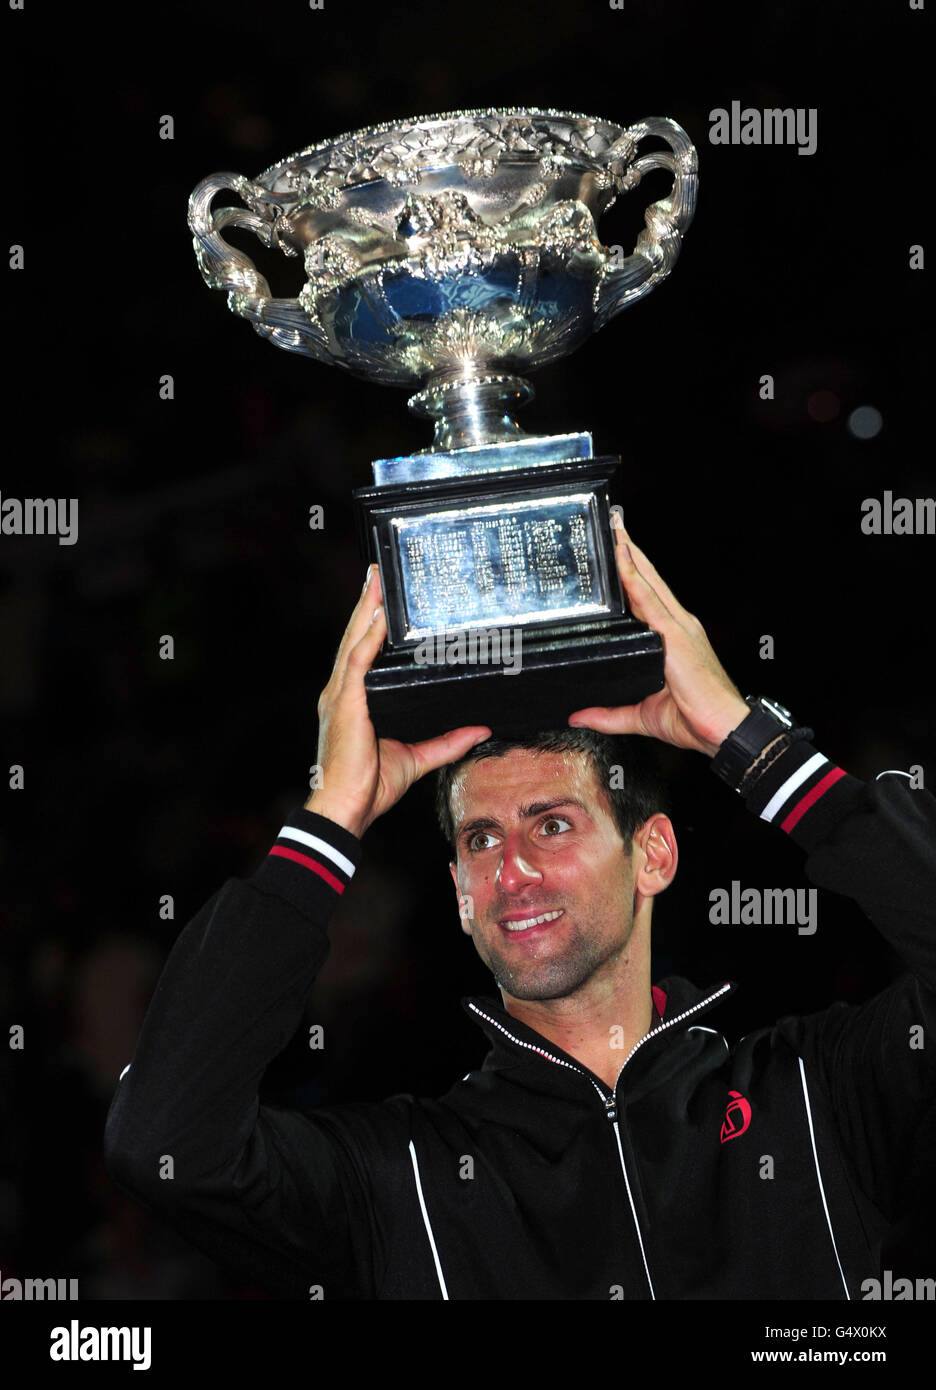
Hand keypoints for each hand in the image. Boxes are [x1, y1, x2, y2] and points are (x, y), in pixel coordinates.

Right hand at [305, 566, 490, 835]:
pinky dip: (367, 637)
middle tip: (378, 571)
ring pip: (354, 640)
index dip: (370, 622)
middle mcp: (343, 691)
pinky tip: (378, 617)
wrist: (346, 809)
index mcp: (355, 699)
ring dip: (365, 607)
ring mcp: (341, 695)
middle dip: (366, 602)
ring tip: (376, 579)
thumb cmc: (370, 786)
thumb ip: (448, 741)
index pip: (362, 651)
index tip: (382, 597)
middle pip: (355, 636)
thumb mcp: (417, 757)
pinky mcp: (345, 703)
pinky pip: (357, 662)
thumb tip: (480, 729)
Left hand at [568, 517, 748, 755]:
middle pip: (649, 580)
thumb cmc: (695, 720)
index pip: (648, 597)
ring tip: (613, 530)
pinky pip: (649, 600)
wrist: (723, 731)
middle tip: (613, 525)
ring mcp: (679, 628)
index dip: (634, 572)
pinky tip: (621, 559)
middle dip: (631, 551)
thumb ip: (607, 714)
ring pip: (649, 582)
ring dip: (630, 554)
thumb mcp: (639, 715)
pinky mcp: (676, 636)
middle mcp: (678, 626)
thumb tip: (579, 716)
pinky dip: (633, 578)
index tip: (619, 551)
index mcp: (673, 639)